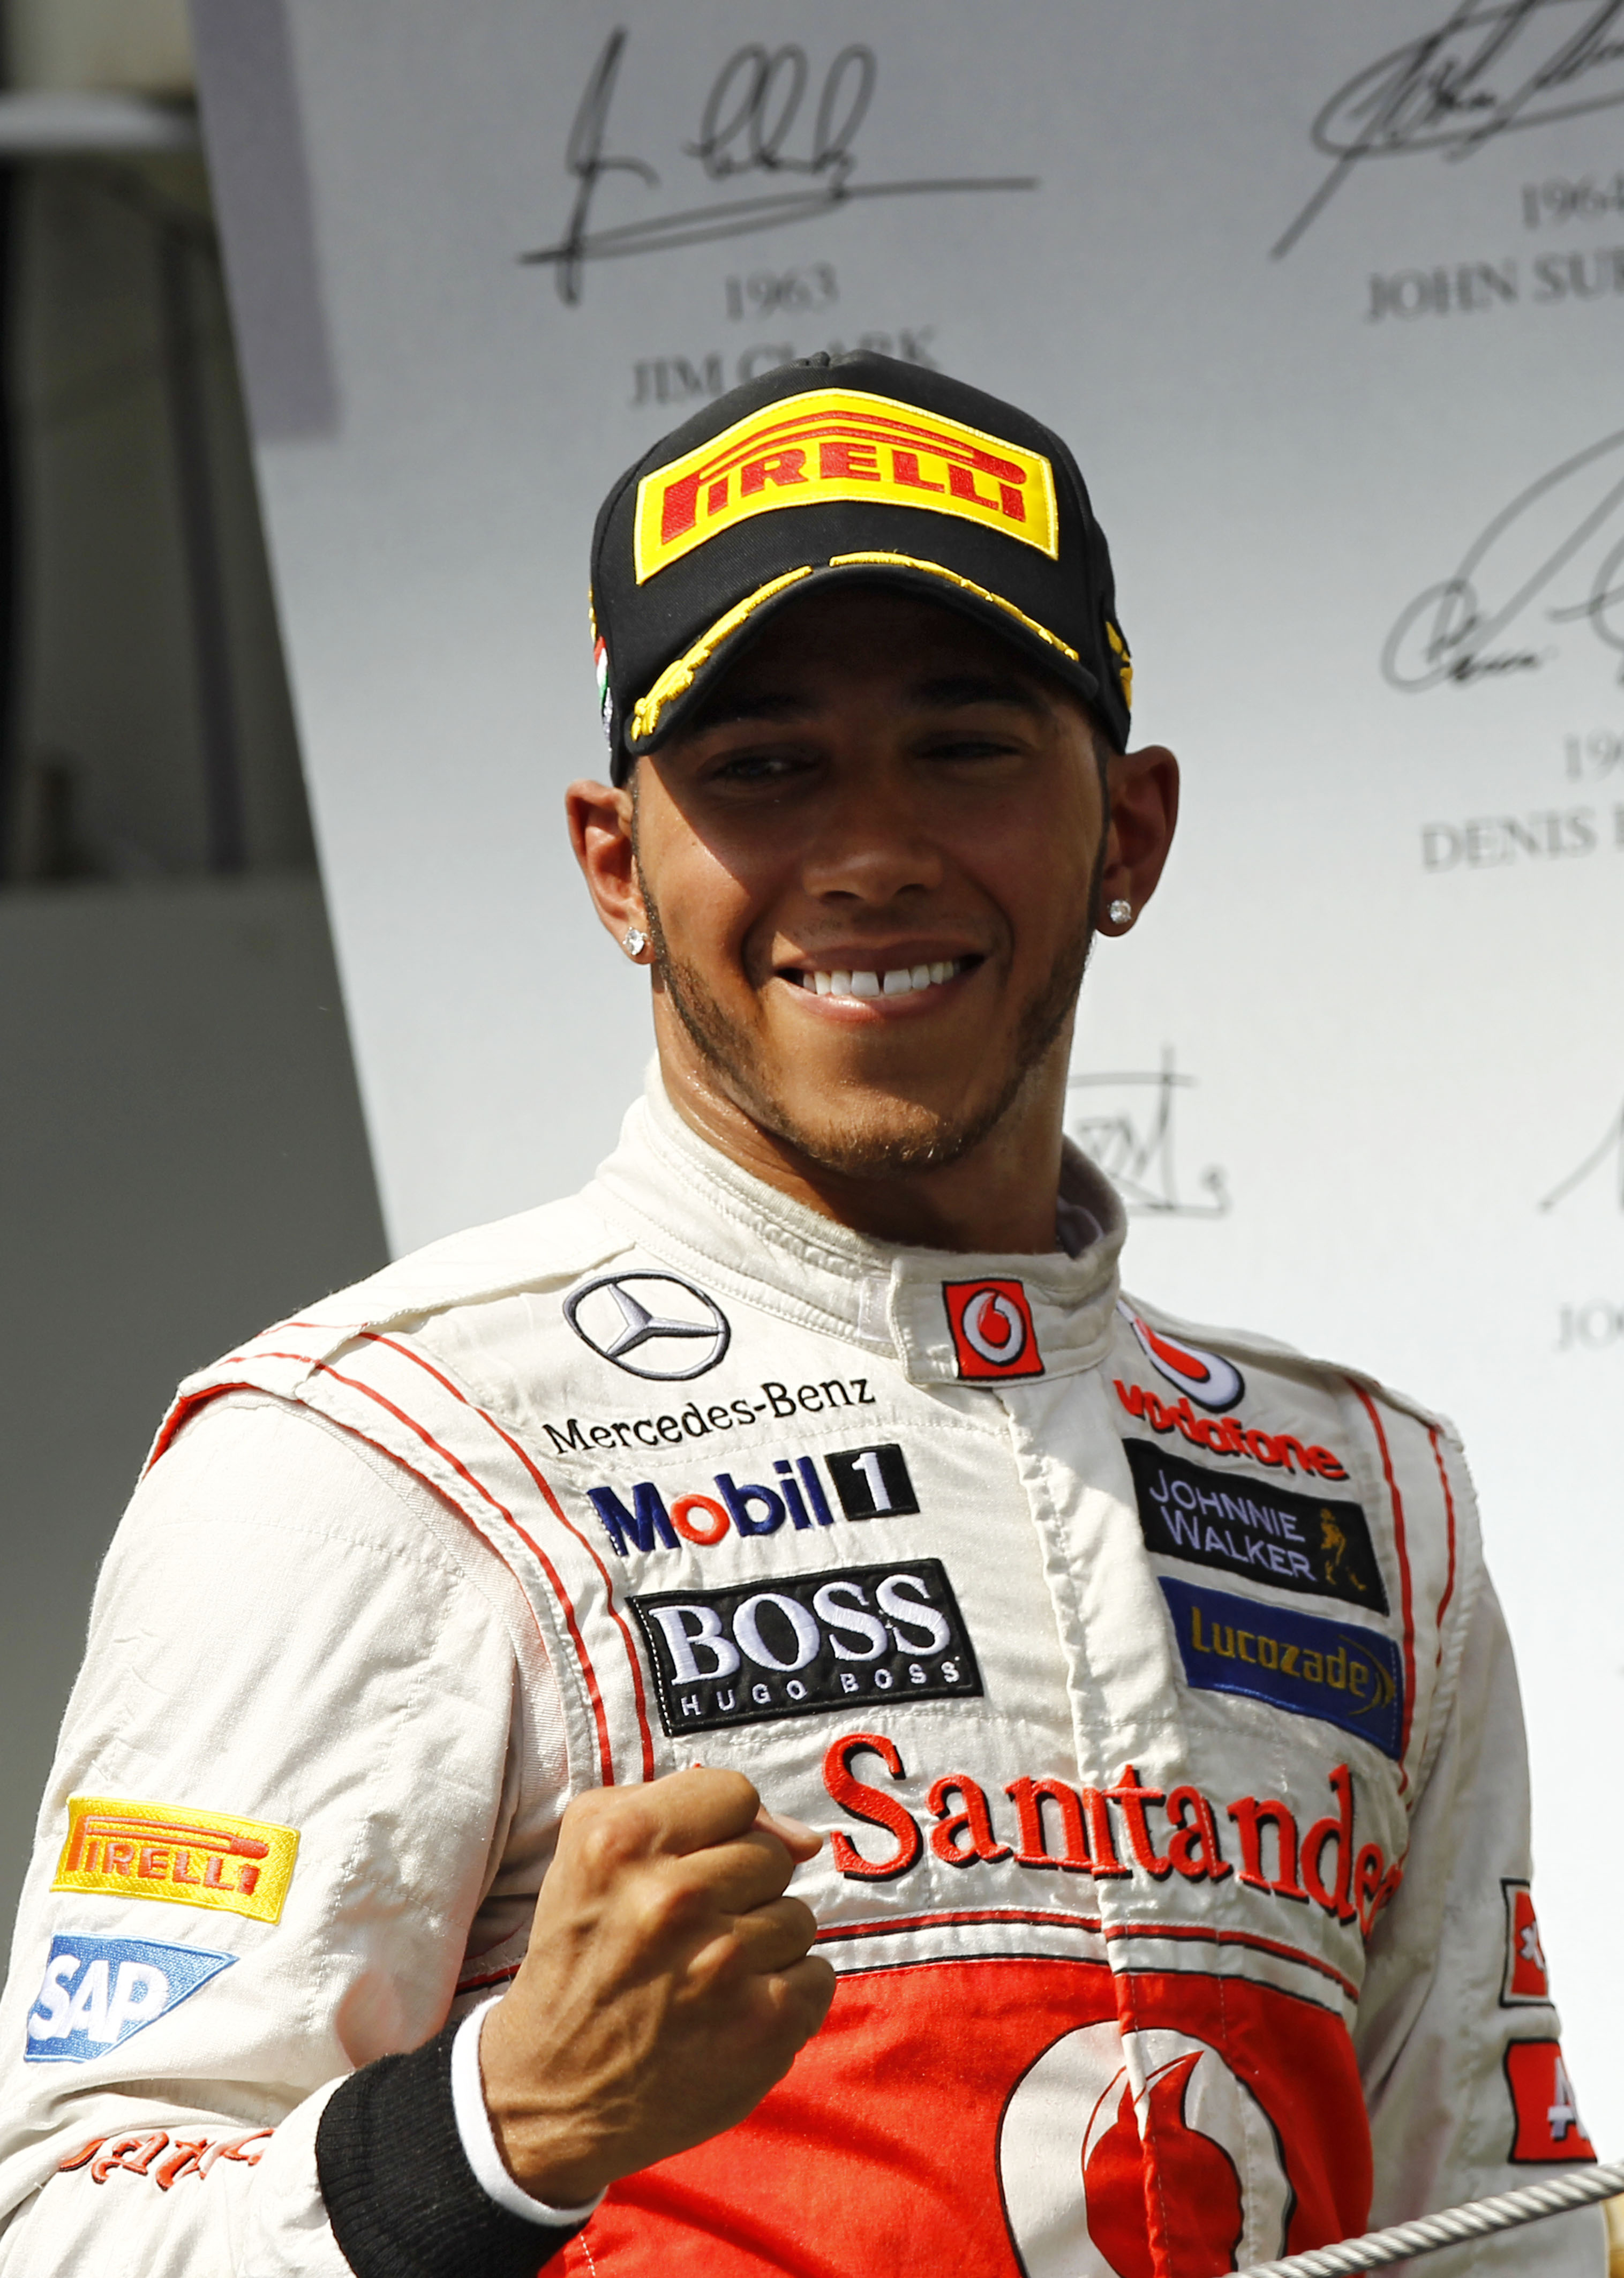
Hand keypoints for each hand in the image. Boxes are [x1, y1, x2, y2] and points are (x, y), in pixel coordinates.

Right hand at [478, 1767, 833, 2203]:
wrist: (553, 2094)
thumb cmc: (581, 1957)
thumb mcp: (591, 1852)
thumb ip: (689, 1806)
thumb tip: (805, 1837)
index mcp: (620, 1843)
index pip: (736, 1794)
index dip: (721, 1830)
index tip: (689, 1868)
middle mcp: (672, 1899)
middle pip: (772, 1856)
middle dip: (740, 1890)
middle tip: (687, 1935)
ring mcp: (723, 1965)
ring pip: (798, 1917)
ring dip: (762, 1945)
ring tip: (704, 1977)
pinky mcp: (763, 2025)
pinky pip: (817, 1976)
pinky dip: (784, 1996)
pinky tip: (730, 2014)